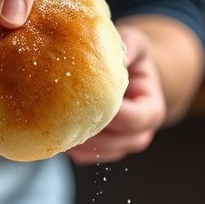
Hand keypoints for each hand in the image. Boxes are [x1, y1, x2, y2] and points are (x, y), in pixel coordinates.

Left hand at [65, 23, 168, 165]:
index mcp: (152, 110)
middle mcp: (141, 134)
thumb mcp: (136, 44)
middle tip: (59, 115)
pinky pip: (87, 158)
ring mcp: (122, 146)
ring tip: (52, 125)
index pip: (131, 119)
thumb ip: (130, 46)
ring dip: (75, 143)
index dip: (107, 112)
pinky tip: (54, 134)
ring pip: (97, 154)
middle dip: (87, 131)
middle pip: (113, 142)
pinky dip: (70, 149)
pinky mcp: (105, 151)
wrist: (131, 76)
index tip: (82, 98)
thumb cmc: (132, 59)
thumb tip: (117, 49)